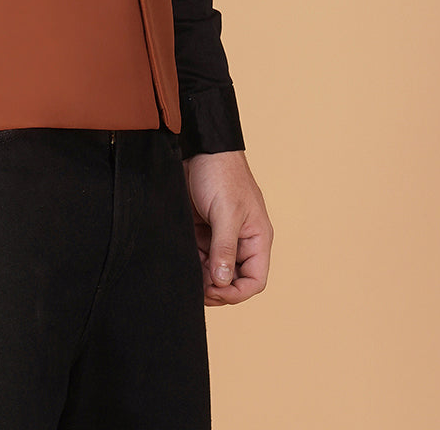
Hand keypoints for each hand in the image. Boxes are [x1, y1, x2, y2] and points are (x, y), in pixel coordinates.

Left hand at [183, 150, 272, 306]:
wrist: (199, 147)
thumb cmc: (221, 174)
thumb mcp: (226, 213)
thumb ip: (225, 248)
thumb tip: (223, 281)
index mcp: (257, 238)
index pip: (255, 280)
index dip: (237, 292)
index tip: (215, 291)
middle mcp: (241, 240)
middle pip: (233, 279)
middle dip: (216, 287)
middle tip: (197, 287)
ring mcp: (221, 235)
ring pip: (214, 270)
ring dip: (201, 275)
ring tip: (187, 274)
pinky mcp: (203, 229)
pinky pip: (199, 255)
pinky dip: (192, 262)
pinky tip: (182, 260)